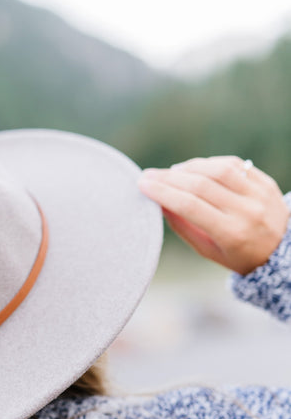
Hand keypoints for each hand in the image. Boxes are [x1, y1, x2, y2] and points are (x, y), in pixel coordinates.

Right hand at [138, 156, 289, 274]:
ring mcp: (259, 194)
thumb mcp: (209, 251)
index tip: (143, 185)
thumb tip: (160, 203)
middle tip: (148, 175)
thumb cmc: (239, 255)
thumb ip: (184, 228)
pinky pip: (233, 164)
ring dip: (188, 167)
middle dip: (169, 178)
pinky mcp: (265, 181)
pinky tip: (194, 169)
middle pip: (200, 185)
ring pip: (217, 170)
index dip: (163, 192)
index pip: (190, 206)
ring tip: (170, 172)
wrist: (283, 251)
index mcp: (232, 234)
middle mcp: (247, 211)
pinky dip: (209, 163)